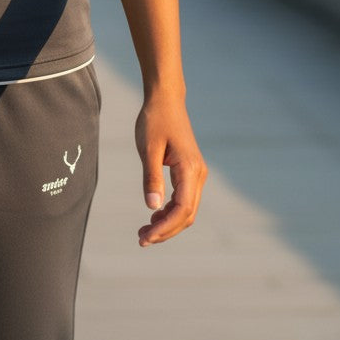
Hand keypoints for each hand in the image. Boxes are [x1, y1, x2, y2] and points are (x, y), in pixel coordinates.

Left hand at [134, 91, 206, 246]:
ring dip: (168, 223)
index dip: (165, 227)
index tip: (146, 237)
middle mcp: (198, 174)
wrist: (165, 100)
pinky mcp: (190, 171)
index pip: (182, 209)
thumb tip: (152, 207)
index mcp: (190, 169)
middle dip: (166, 230)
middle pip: (187, 214)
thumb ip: (151, 177)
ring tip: (145, 231)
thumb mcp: (148, 148)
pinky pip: (184, 198)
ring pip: (187, 209)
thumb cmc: (155, 120)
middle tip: (142, 239)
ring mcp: (196, 173)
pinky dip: (170, 211)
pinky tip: (154, 214)